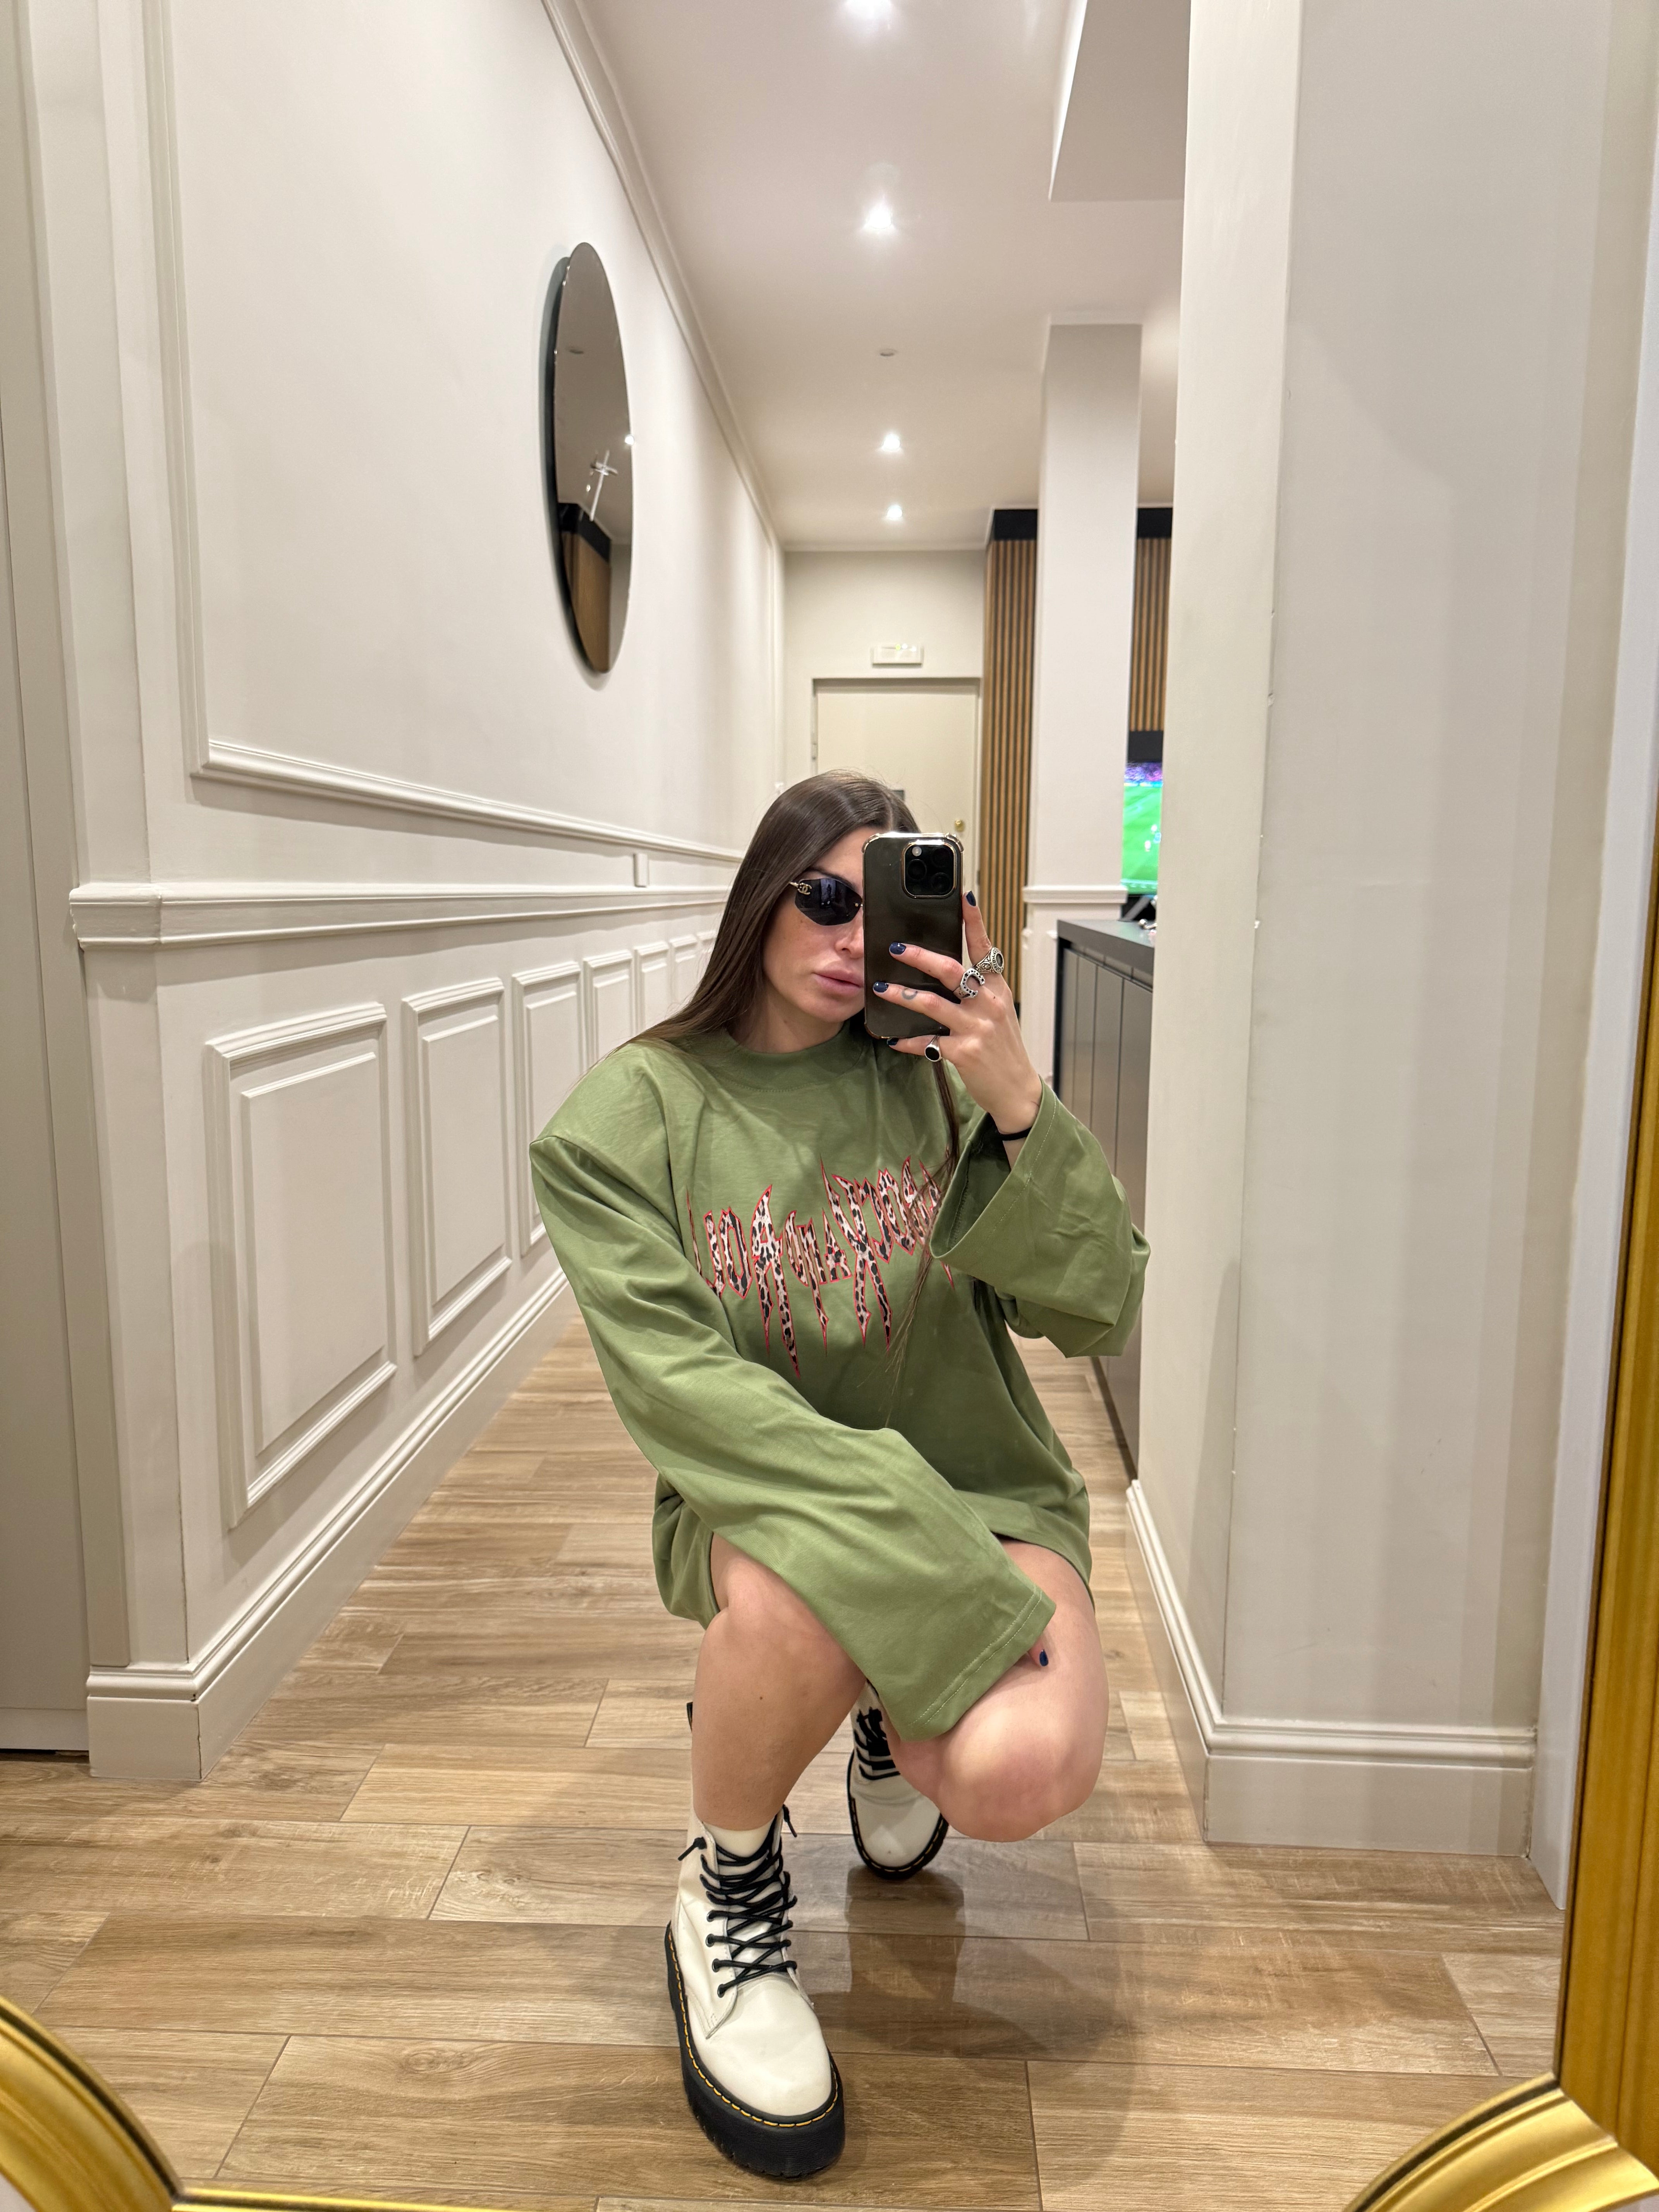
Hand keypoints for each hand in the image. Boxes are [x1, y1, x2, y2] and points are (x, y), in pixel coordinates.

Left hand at [878, 893, 1043, 1136]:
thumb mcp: (996, 1012)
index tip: (963, 894)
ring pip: (930, 1004)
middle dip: (919, 956)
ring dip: (901, 995)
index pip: (984, 947)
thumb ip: (977, 990)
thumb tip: (943, 969)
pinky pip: (926, 1041)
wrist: (1016, 1089)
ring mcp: (976, 1027)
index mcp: (997, 988)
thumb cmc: (1002, 1047)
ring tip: (881, 988)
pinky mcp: (963, 1051)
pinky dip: (907, 1040)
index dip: (974, 920)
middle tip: (896, 947)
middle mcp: (988, 1003)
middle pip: (949, 970)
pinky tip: (893, 1039)